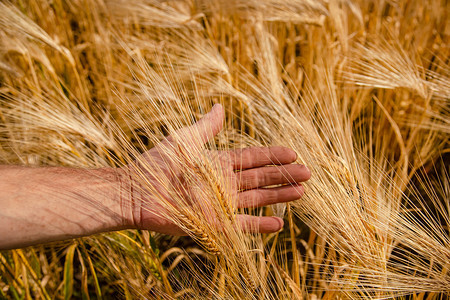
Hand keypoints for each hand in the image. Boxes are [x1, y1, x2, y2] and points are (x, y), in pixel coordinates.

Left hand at [119, 104, 310, 234]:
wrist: (137, 192)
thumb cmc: (158, 164)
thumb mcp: (184, 140)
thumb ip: (205, 127)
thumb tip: (220, 107)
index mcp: (218, 163)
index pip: (252, 159)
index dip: (272, 156)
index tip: (293, 153)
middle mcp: (223, 184)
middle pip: (260, 178)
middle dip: (283, 176)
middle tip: (307, 173)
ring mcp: (221, 204)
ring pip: (256, 200)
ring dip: (278, 197)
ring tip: (300, 193)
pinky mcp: (214, 224)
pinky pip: (242, 226)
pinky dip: (260, 225)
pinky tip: (278, 222)